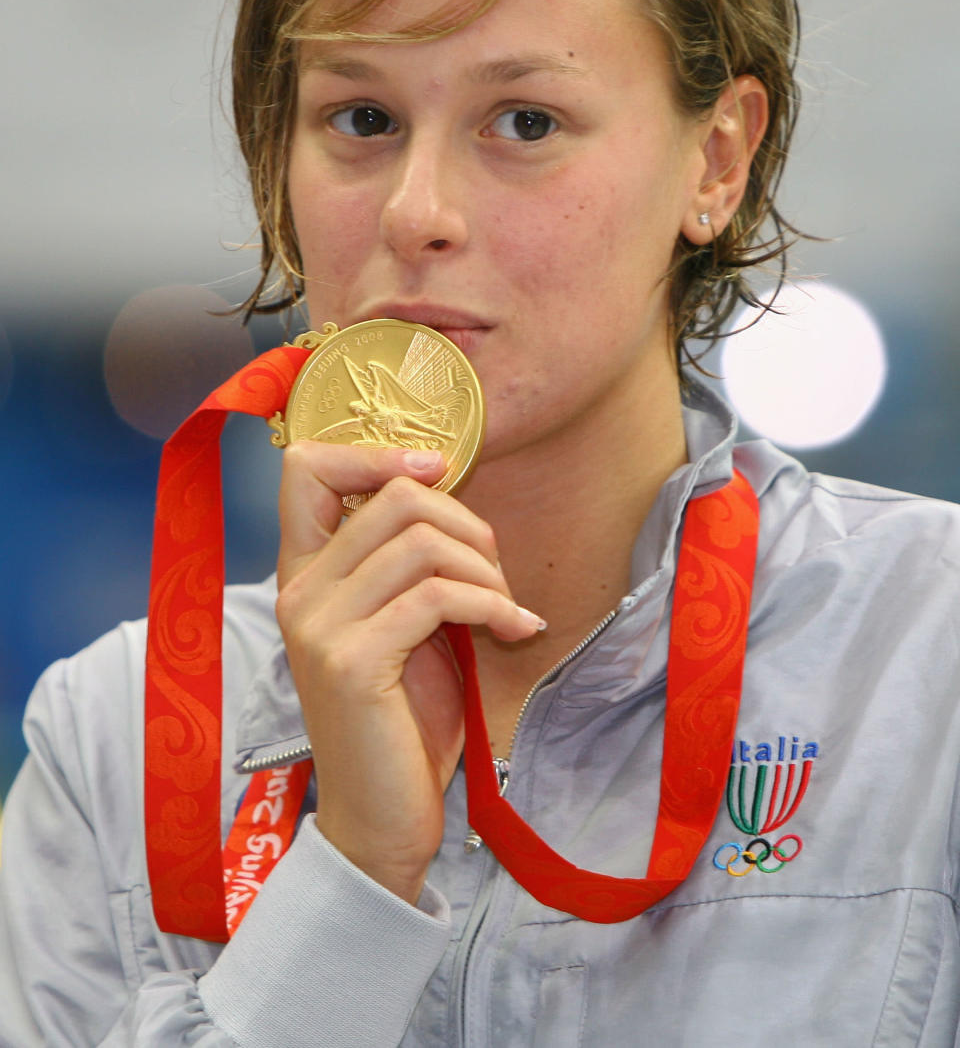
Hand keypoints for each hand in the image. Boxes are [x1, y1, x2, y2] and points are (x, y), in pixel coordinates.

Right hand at [275, 443, 542, 904]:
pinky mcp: (354, 664)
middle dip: (467, 522)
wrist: (381, 820)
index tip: (438, 474)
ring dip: (486, 570)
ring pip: (422, 542)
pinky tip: (515, 629)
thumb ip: (405, 562)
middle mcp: (299, 591)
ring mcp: (320, 627)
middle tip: (494, 571)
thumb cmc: (401, 719)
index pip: (306, 466)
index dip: (378, 453)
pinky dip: (492, 605)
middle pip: (394, 496)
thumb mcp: (401, 622)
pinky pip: (438, 596)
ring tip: (505, 607)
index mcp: (303, 573)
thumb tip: (448, 491)